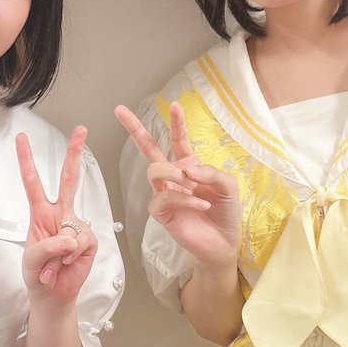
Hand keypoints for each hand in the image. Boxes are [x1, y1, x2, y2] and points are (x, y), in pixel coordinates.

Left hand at [16, 126, 97, 306]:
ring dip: (59, 252)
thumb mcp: (31, 260)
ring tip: (53, 266)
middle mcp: (59, 214)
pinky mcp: (89, 240)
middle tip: (80, 129)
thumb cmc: (37, 274)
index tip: (21, 137)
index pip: (32, 181)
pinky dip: (71, 257)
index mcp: (40, 212)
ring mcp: (75, 226)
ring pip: (72, 227)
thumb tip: (70, 239)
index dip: (26, 159)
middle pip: (67, 179)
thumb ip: (48, 246)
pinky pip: (81, 243)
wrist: (53, 294)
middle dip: (74, 153)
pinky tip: (67, 265)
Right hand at [115, 101, 240, 267]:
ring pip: (154, 170)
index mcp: (189, 166)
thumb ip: (211, 172)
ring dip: (176, 174)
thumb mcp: (227, 186)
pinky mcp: (161, 212)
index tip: (174, 104)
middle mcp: (173, 177)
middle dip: (134, 128)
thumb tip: (188, 168)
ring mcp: (164, 193)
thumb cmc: (225, 213)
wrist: (223, 242)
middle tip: (120, 111)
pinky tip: (200, 205)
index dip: (176, 122)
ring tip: (194, 186)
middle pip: (148, 148)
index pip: (178, 140)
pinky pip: (164, 197)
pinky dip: (185, 200)